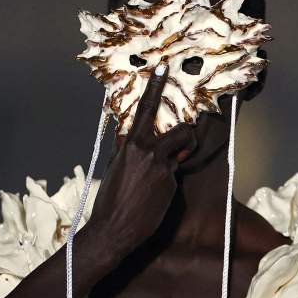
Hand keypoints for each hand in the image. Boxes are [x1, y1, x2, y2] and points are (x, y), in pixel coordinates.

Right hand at [88, 63, 196, 255]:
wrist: (115, 228)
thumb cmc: (110, 198)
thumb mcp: (114, 167)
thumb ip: (124, 148)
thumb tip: (127, 136)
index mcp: (131, 144)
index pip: (144, 110)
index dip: (156, 88)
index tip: (164, 69)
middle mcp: (149, 152)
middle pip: (181, 132)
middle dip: (187, 135)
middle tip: (184, 140)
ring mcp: (163, 169)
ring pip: (181, 152)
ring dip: (181, 155)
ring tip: (171, 167)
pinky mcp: (171, 185)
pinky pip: (174, 175)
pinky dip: (167, 182)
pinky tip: (154, 197)